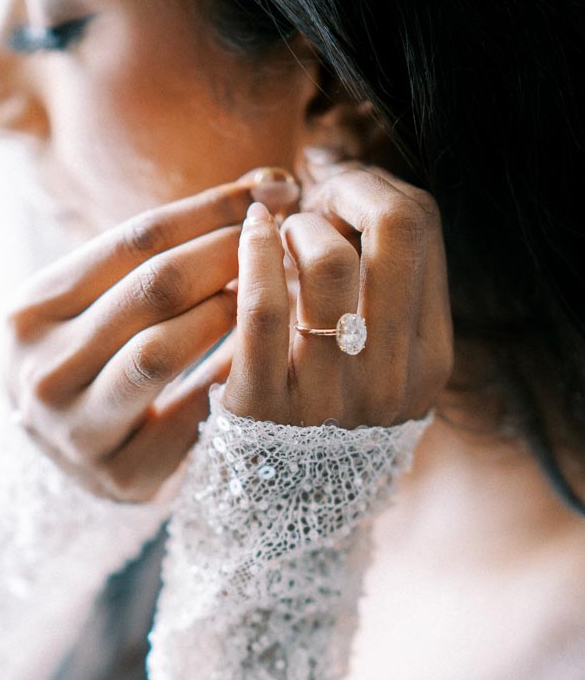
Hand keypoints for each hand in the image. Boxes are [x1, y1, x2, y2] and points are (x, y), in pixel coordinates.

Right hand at [5, 179, 270, 502]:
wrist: (70, 460)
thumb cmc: (99, 359)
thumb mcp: (103, 299)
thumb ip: (166, 250)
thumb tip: (270, 183)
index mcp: (30, 309)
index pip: (135, 239)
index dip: (213, 209)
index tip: (276, 189)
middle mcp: (41, 369)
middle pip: (152, 290)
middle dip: (230, 255)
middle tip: (286, 240)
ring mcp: (73, 430)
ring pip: (160, 351)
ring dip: (229, 313)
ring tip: (271, 295)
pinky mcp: (118, 476)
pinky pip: (186, 415)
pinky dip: (229, 379)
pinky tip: (265, 357)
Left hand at [225, 154, 453, 427]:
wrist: (274, 503)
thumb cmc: (319, 406)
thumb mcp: (372, 354)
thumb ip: (376, 283)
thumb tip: (342, 176)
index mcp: (430, 359)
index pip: (421, 228)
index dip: (372, 188)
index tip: (336, 195)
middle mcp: (391, 380)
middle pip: (393, 230)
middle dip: (343, 194)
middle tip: (308, 208)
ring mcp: (331, 398)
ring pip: (329, 262)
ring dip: (296, 227)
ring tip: (278, 238)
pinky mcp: (265, 408)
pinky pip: (264, 306)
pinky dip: (255, 251)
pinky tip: (249, 233)